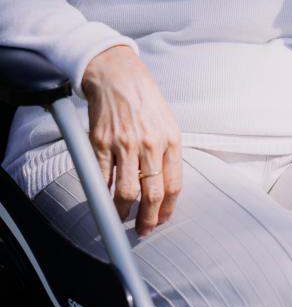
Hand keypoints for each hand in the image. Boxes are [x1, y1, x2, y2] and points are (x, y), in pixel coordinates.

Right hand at [82, 45, 181, 236]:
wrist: (118, 76)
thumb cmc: (144, 100)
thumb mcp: (167, 124)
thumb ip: (167, 152)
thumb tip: (164, 183)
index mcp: (171, 141)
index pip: (174, 185)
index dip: (167, 208)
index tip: (162, 220)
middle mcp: (151, 145)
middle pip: (153, 193)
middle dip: (148, 218)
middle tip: (144, 230)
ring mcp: (125, 145)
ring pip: (127, 190)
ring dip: (124, 211)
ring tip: (122, 218)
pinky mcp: (101, 143)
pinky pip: (103, 177)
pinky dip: (103, 193)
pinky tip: (104, 199)